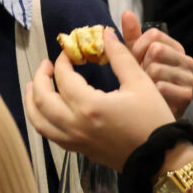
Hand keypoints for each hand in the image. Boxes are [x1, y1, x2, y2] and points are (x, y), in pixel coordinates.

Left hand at [25, 28, 174, 169]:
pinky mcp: (79, 150)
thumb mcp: (140, 82)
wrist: (160, 159)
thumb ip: (120, 56)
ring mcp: (75, 140)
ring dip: (32, 101)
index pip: (64, 77)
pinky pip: (50, 134)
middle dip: (40, 78)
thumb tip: (106, 34)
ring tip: (34, 86)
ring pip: (39, 121)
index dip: (63, 61)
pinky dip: (42, 119)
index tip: (70, 51)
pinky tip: (48, 109)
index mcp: (89, 106)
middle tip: (47, 65)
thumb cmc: (153, 119)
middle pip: (42, 99)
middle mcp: (75, 125)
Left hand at [122, 12, 192, 117]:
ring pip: (156, 68)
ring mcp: (190, 79)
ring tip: (145, 93)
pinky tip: (152, 103)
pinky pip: (161, 87)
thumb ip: (133, 37)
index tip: (135, 61)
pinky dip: (151, 96)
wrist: (156, 125)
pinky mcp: (188, 96)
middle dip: (141, 65)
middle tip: (141, 80)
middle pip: (156, 49)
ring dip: (145, 82)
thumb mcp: (136, 61)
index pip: (154, 35)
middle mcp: (188, 61)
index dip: (138, 47)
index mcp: (176, 49)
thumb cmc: (144, 91)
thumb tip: (126, 12)